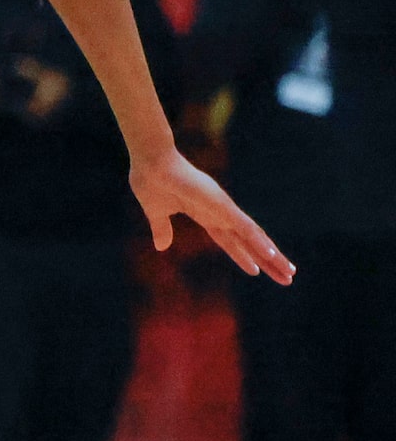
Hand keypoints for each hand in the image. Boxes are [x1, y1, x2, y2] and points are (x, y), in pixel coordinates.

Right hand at [130, 148, 293, 282]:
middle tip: (288, 278)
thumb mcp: (155, 213)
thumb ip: (162, 229)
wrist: (149, 162)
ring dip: (272, 256)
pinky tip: (270, 254)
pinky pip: (244, 226)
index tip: (258, 271)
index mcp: (205, 215)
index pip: (230, 241)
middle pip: (249, 242)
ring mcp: (223, 209)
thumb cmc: (150, 180)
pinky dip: (258, 241)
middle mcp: (220, 213)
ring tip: (290, 273)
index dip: (245, 256)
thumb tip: (161, 247)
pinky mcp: (221, 205)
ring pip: (253, 237)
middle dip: (268, 261)